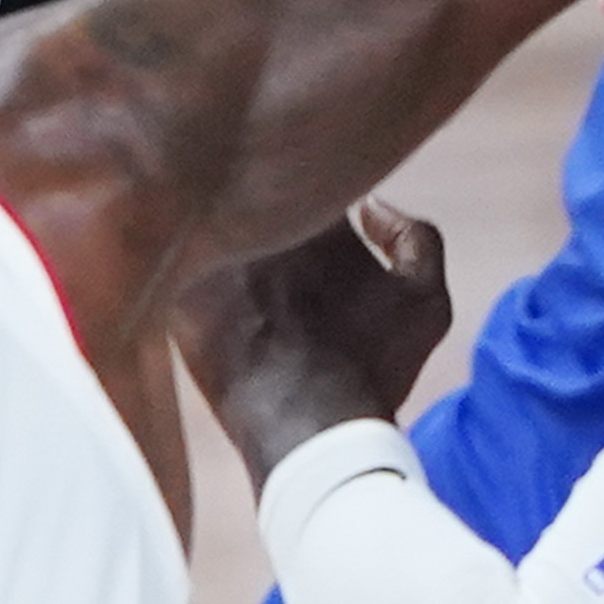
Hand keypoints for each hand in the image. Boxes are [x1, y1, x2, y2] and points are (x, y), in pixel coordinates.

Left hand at [172, 197, 451, 471]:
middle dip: (268, 211)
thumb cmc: (373, 366)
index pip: (310, 175)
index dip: (317, 194)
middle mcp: (259, 221)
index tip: (319, 220)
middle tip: (282, 246)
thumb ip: (415, 237)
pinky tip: (219, 304)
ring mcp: (212, 254)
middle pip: (257, 193)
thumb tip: (372, 206)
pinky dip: (192, 275)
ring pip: (215, 226)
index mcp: (317, 212)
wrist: (309, 428)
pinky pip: (177, 266)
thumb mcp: (427, 301)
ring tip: (250, 279)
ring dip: (229, 241)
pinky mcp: (176, 292)